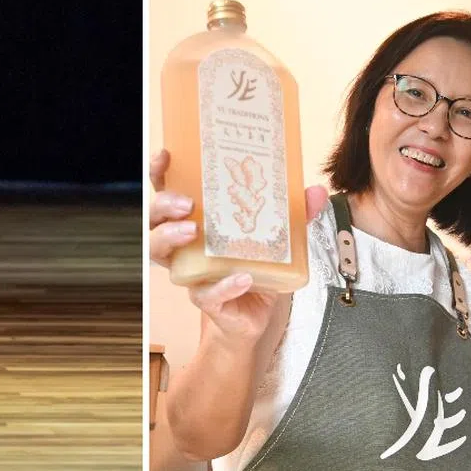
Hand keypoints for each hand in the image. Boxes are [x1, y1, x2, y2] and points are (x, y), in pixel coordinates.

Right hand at [149, 147, 329, 339]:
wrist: (254, 314)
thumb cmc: (254, 266)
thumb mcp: (278, 236)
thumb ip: (296, 213)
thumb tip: (315, 192)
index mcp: (196, 218)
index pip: (167, 189)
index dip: (161, 172)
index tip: (167, 156)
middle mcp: (185, 243)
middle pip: (154, 218)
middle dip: (163, 205)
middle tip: (186, 203)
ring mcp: (191, 271)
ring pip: (159, 253)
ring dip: (171, 237)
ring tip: (192, 231)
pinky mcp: (206, 299)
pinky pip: (205, 293)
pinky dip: (224, 285)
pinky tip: (242, 277)